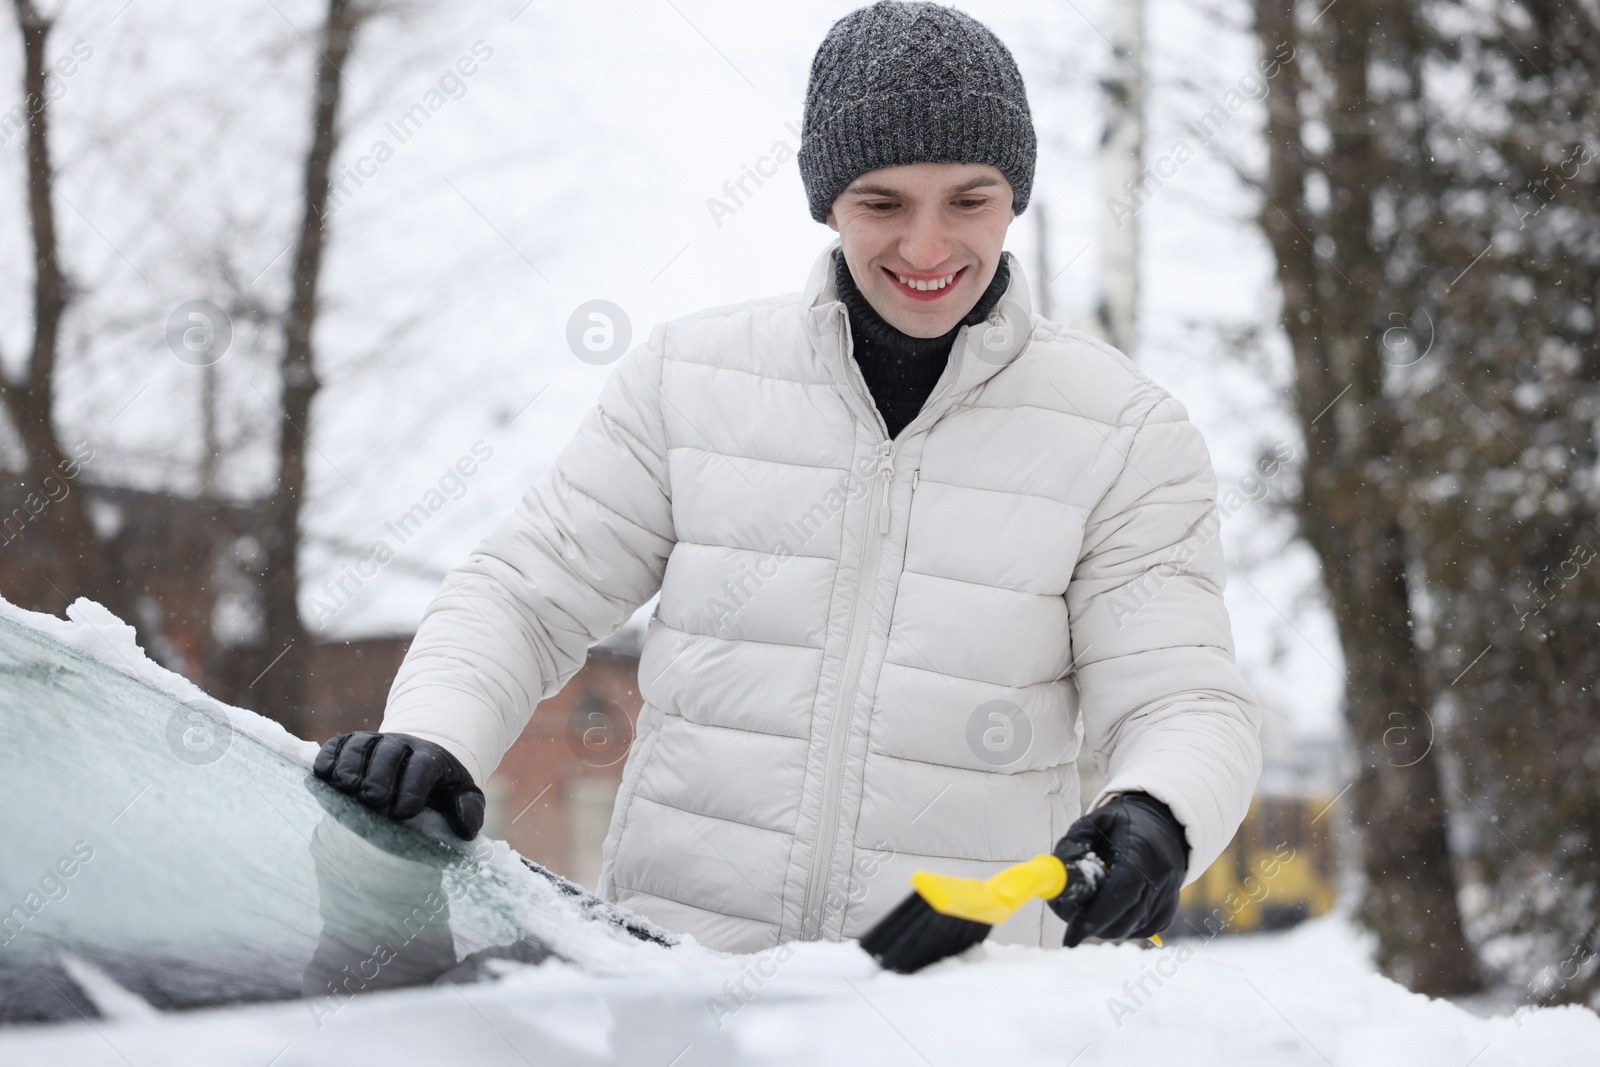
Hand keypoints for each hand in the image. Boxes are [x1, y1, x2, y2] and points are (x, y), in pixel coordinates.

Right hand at [312, 732, 485, 839]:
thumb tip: (465, 831)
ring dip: (351, 766)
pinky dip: (329, 756)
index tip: (402, 813)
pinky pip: (337, 744)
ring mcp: (373, 741)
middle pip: (388, 754)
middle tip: (373, 801)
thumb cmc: (438, 784)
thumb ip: (468, 809)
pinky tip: (323, 774)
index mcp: (430, 756)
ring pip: (360, 746)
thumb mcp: (461, 794)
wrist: (417, 757)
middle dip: (379, 777)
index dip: (412, 788)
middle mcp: (400, 744)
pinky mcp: (349, 743)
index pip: (422, 767)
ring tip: (346, 788)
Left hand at [1047, 791, 1189, 946]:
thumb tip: (1051, 881)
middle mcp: (1159, 881)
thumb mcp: (1093, 823)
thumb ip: (1071, 847)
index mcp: (1141, 854)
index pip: (1120, 894)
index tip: (1070, 935)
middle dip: (1092, 923)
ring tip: (1093, 897)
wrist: (1164, 827)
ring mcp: (1166, 900)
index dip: (1094, 917)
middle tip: (1071, 912)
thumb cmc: (1121, 825)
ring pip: (1128, 929)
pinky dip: (1119, 924)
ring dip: (1104, 924)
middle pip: (1123, 920)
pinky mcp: (1166, 914)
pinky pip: (1137, 930)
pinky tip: (1112, 903)